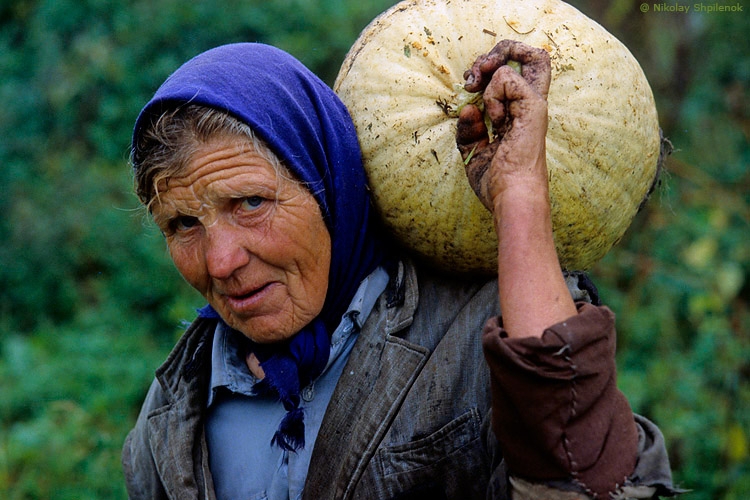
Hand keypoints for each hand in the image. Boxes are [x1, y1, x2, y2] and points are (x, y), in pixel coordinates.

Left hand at [456, 40, 550, 211]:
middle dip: (493, 54)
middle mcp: (530, 104)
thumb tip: (468, 109)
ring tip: (474, 89)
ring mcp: (533, 103)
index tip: (471, 85)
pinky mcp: (533, 106)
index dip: (493, 65)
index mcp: (519, 113)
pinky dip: (491, 93)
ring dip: (488, 67)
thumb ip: (470, 129)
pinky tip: (493, 118)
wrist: (511, 197)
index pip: (518, 70)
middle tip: (472, 79)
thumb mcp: (474, 151)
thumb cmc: (497, 183)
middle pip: (528, 53)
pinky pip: (506, 78)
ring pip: (523, 55)